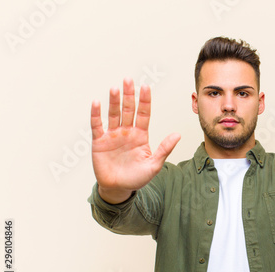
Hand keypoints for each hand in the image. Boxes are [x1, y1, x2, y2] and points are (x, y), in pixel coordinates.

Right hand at [90, 78, 179, 202]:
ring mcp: (113, 135)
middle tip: (129, 80)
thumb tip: (178, 135)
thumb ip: (164, 149)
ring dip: (114, 101)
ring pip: (113, 114)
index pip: (143, 114)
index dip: (144, 100)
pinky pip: (97, 125)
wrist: (119, 189)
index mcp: (140, 135)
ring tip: (115, 88)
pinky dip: (96, 114)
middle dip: (129, 95)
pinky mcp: (99, 142)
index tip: (146, 86)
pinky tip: (97, 103)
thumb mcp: (154, 165)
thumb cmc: (137, 178)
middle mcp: (127, 132)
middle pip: (128, 110)